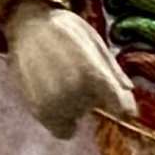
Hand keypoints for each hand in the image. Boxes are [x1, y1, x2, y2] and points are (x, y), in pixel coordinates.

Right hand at [5, 0, 129, 139]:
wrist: (25, 25)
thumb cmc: (64, 29)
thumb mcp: (94, 42)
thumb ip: (113, 70)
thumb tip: (128, 91)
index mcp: (93, 73)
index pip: (121, 107)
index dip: (123, 105)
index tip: (119, 102)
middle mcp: (75, 93)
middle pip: (96, 108)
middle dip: (92, 96)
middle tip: (76, 73)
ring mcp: (55, 104)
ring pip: (77, 119)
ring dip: (73, 106)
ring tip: (60, 80)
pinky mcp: (39, 111)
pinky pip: (60, 129)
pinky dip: (58, 116)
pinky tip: (51, 93)